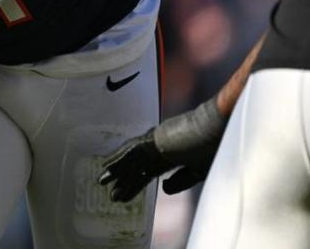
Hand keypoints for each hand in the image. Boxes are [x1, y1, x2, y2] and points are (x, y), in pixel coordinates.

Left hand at [98, 98, 227, 201]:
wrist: (221, 129)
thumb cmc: (218, 146)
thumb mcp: (199, 170)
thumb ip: (181, 180)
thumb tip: (163, 189)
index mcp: (174, 154)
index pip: (150, 172)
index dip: (137, 183)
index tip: (126, 195)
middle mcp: (162, 147)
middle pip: (138, 167)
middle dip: (125, 181)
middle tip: (112, 194)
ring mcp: (157, 141)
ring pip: (133, 159)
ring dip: (117, 171)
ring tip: (102, 181)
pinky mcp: (154, 138)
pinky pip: (132, 150)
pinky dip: (119, 159)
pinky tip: (106, 167)